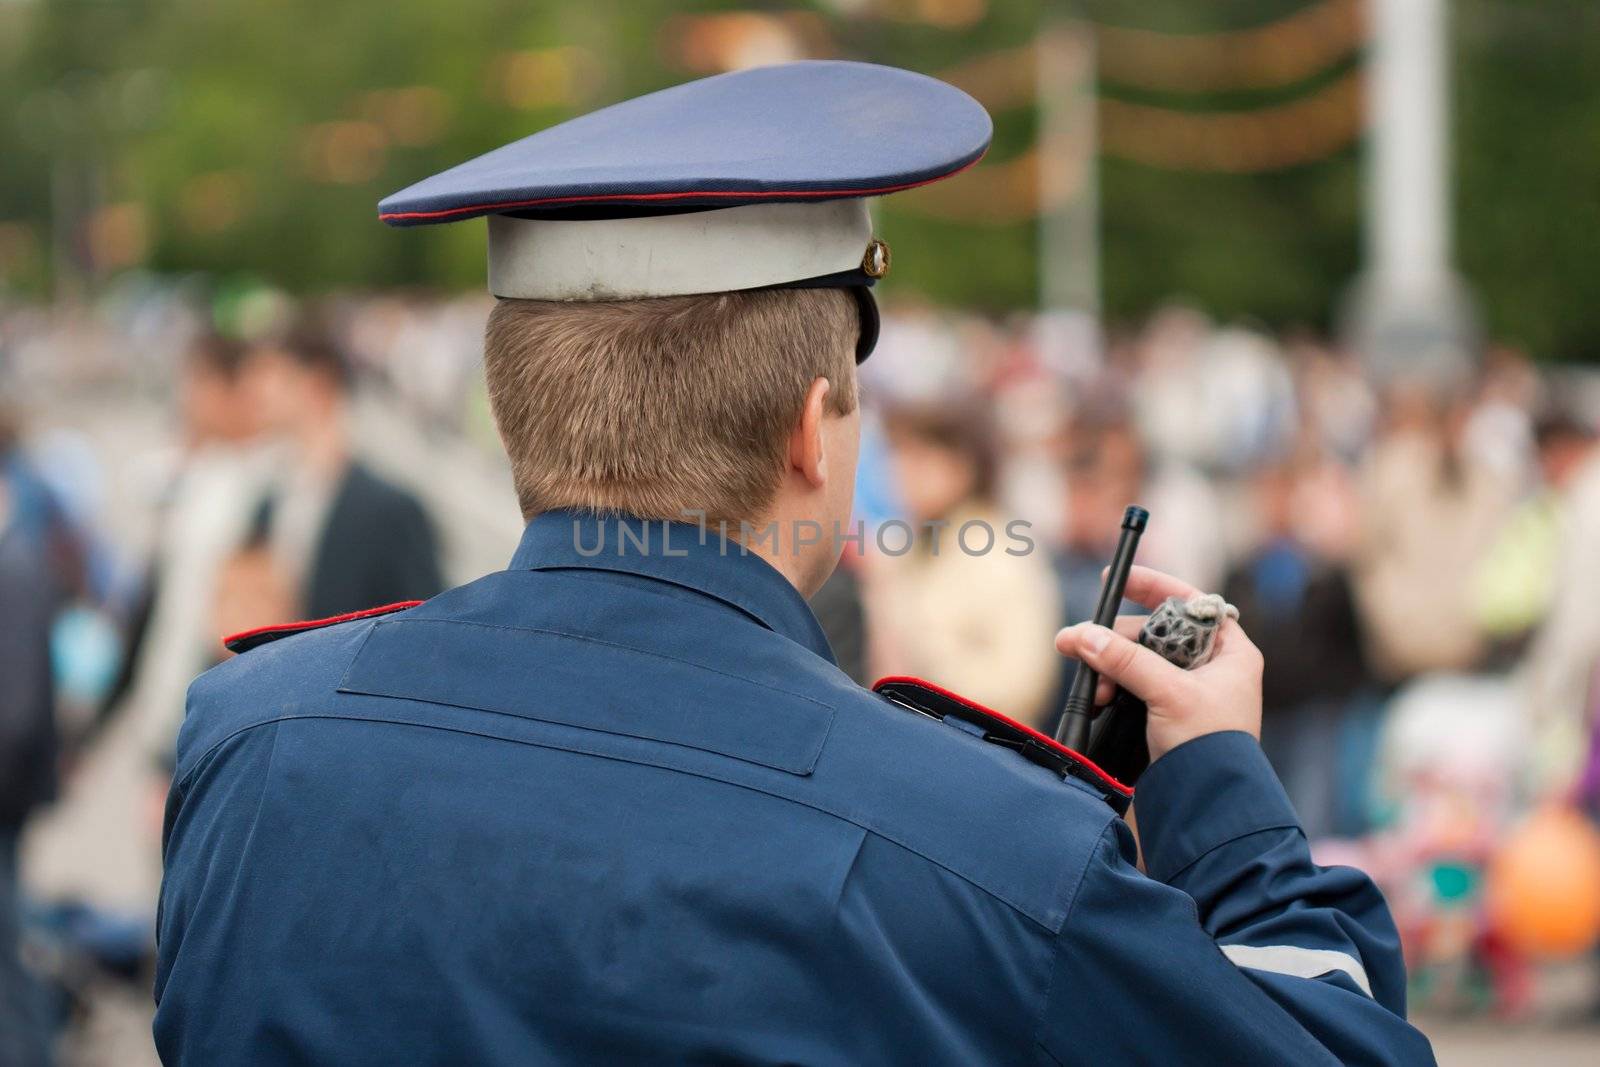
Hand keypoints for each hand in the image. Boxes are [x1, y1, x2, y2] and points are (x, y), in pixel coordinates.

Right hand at [1054, 566, 1262, 764]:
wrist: (1209, 804)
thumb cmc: (1210, 747)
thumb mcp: (1168, 693)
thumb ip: (1125, 660)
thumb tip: (1083, 635)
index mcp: (1230, 651)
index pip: (1189, 602)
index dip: (1153, 587)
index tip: (1116, 579)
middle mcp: (1212, 666)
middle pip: (1155, 631)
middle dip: (1117, 639)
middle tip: (1082, 644)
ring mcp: (1190, 690)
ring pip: (1140, 658)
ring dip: (1112, 666)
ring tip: (1095, 686)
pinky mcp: (1168, 712)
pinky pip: (1135, 684)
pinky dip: (1115, 686)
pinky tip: (1102, 698)